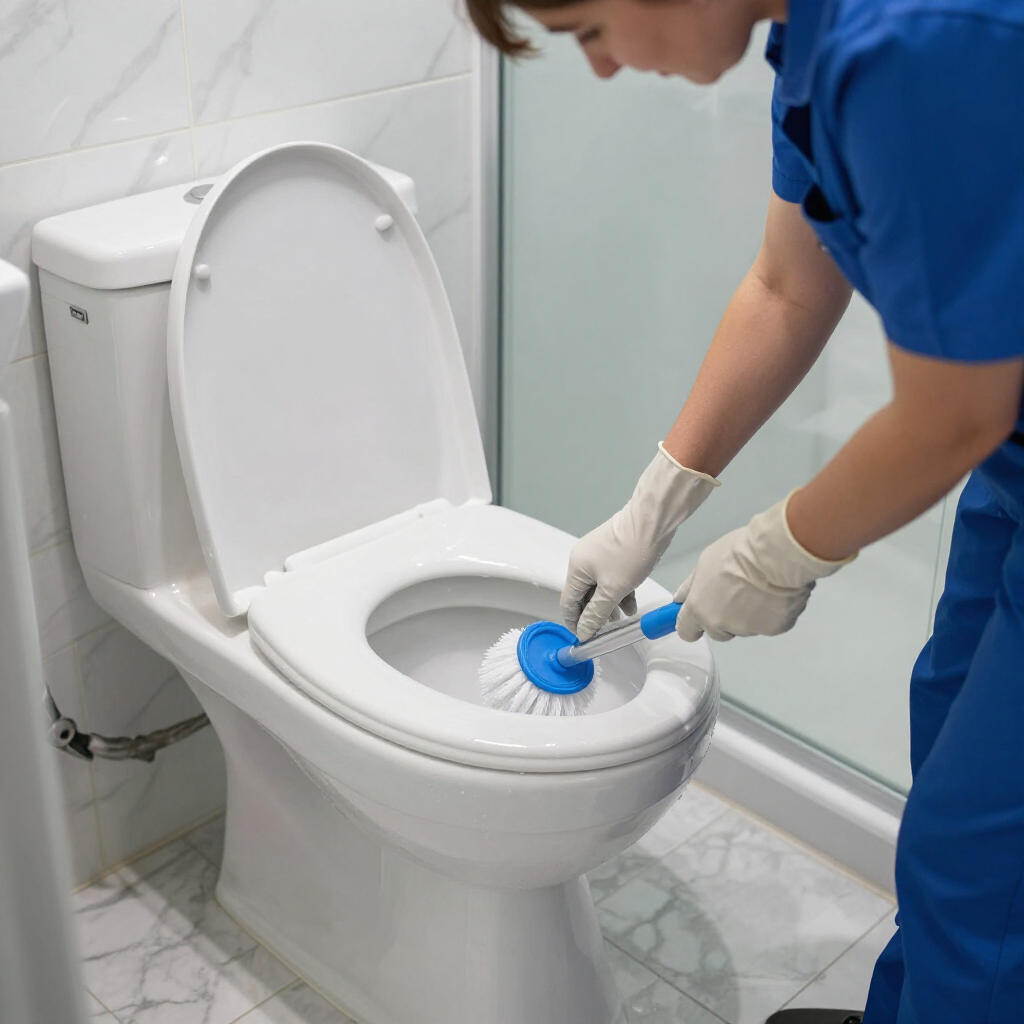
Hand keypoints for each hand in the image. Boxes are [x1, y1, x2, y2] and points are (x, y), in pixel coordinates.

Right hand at [562, 444, 718, 640]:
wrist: (653, 521)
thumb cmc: (631, 551)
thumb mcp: (613, 589)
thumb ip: (597, 613)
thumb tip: (584, 631)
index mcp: (576, 567)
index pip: (568, 602)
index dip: (575, 623)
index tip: (586, 638)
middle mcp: (583, 559)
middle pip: (584, 595)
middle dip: (596, 613)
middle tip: (608, 630)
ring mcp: (599, 553)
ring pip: (600, 586)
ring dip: (610, 603)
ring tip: (624, 616)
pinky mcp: (614, 551)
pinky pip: (611, 576)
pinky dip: (619, 590)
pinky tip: (631, 601)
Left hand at [674, 491, 853, 641]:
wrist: (775, 557)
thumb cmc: (737, 553)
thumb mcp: (705, 562)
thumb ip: (692, 586)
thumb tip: (680, 599)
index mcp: (699, 609)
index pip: (687, 631)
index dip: (692, 624)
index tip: (698, 617)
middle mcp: (720, 625)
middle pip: (718, 631)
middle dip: (724, 618)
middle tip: (737, 592)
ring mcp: (747, 629)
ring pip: (745, 627)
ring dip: (749, 614)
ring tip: (761, 587)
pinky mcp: (773, 629)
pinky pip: (769, 623)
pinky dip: (772, 612)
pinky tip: (777, 593)